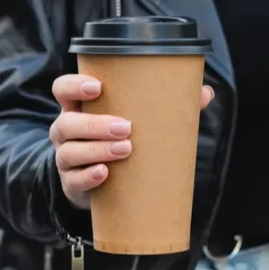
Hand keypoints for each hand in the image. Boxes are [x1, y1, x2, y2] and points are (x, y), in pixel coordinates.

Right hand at [50, 74, 214, 208]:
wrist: (103, 183)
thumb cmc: (121, 140)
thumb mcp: (137, 121)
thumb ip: (167, 105)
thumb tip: (205, 92)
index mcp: (79, 108)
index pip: (63, 89)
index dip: (74, 85)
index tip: (97, 87)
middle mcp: (66, 131)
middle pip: (67, 123)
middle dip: (95, 124)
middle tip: (127, 127)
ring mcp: (66, 158)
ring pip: (70, 152)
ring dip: (97, 150)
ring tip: (126, 149)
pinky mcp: (72, 183)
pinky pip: (74, 180)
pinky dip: (89, 177)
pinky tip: (105, 173)